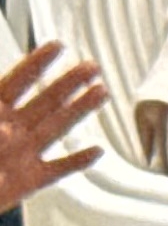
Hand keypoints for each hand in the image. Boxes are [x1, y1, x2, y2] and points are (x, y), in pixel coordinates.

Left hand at [0, 43, 104, 216]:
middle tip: (90, 67)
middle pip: (47, 99)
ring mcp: (24, 153)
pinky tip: (95, 152)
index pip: (19, 80)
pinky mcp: (31, 179)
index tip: (57, 46)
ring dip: (80, 110)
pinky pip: (60, 168)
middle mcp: (13, 129)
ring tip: (100, 94)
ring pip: (58, 127)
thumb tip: (6, 130)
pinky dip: (78, 161)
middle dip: (70, 81)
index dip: (38, 61)